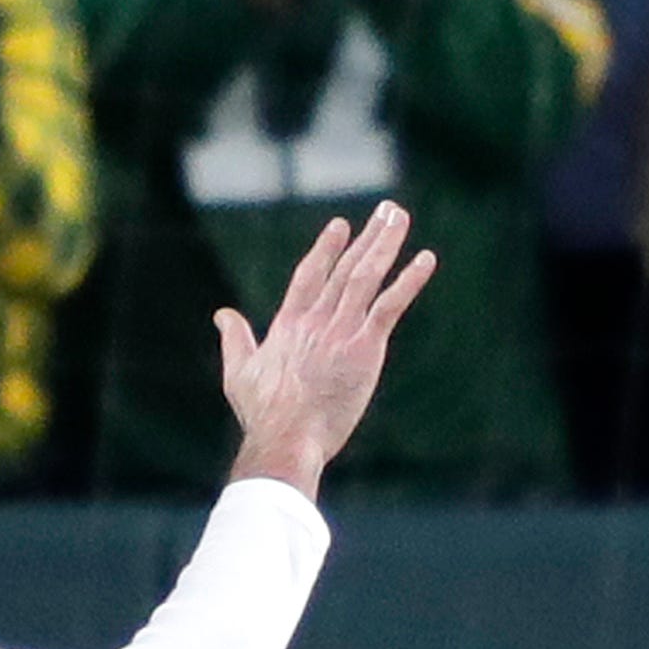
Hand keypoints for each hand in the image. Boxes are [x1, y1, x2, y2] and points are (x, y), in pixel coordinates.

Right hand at [218, 202, 438, 499]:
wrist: (287, 437)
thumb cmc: (262, 416)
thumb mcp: (237, 372)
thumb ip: (234, 339)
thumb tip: (222, 314)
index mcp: (289, 324)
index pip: (311, 275)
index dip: (327, 249)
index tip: (341, 226)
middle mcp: (316, 319)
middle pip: (345, 268)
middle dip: (367, 237)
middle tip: (386, 210)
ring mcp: (341, 330)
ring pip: (367, 276)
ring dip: (386, 243)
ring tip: (400, 216)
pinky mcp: (364, 347)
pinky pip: (390, 305)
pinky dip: (409, 281)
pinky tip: (426, 259)